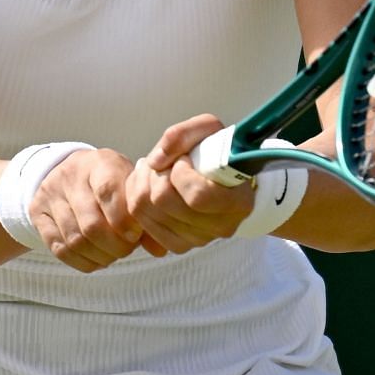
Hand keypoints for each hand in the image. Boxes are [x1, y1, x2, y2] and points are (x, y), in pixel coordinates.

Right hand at [29, 147, 149, 272]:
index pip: (108, 191)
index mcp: (100, 163)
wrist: (71, 171)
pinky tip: (97, 260)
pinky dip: (82, 261)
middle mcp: (71, 175)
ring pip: (75, 239)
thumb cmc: (111, 182)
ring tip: (114, 254)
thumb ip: (145, 214)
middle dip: (114, 245)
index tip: (135, 235)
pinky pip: (59, 248)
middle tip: (127, 249)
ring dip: (100, 255)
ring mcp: (50, 194)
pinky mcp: (38, 213)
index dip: (123, 220)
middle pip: (91, 223)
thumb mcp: (129, 185)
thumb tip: (160, 250)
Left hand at [123, 114, 255, 255]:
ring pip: (145, 210)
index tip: (184, 159)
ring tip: (155, 170)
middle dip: (155, 173)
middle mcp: (220, 227)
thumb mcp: (208, 130)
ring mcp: (198, 240)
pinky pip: (140, 222)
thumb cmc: (219, 153)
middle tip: (164, 162)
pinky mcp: (177, 244)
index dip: (180, 173)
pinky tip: (150, 186)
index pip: (197, 196)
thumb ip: (182, 135)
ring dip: (142, 182)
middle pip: (163, 201)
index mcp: (237, 202)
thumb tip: (155, 161)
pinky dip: (137, 198)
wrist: (224, 178)